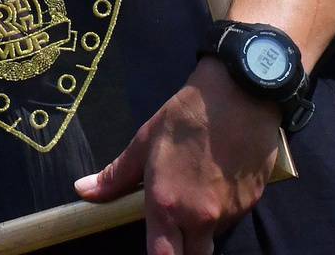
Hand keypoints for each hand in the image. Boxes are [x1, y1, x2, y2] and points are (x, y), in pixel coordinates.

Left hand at [73, 60, 281, 254]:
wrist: (239, 95)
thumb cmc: (185, 116)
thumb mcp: (143, 142)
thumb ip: (116, 176)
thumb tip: (82, 191)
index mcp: (167, 205)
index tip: (156, 246)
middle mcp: (200, 217)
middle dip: (184, 249)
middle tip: (175, 228)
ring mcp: (230, 212)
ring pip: (214, 237)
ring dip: (203, 227)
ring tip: (196, 194)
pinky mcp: (252, 202)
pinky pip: (233, 217)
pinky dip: (223, 209)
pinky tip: (217, 181)